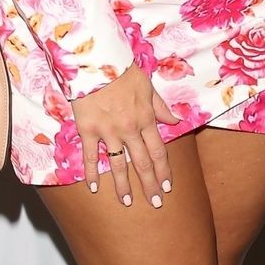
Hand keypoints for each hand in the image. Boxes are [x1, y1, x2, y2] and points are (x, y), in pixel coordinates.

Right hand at [71, 62, 180, 207]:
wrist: (96, 61)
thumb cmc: (122, 69)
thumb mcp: (148, 85)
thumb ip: (161, 106)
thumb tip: (176, 120)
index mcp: (146, 119)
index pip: (158, 151)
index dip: (163, 171)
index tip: (167, 187)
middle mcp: (129, 129)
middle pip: (142, 163)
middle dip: (150, 185)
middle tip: (155, 203)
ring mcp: (108, 132)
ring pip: (118, 165)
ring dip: (123, 186)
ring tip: (127, 203)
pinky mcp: (88, 130)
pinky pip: (90, 156)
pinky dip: (92, 173)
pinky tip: (95, 188)